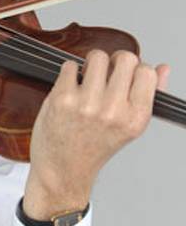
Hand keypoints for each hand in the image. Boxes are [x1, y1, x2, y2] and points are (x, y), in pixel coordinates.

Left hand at [23, 49, 169, 219]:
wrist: (63, 169)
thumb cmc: (95, 146)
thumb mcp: (129, 126)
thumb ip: (149, 95)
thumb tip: (164, 68)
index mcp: (136, 118)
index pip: (147, 72)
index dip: (135, 68)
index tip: (124, 75)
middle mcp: (113, 111)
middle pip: (124, 58)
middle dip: (114, 60)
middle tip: (105, 72)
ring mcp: (87, 104)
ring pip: (97, 56)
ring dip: (91, 63)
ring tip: (87, 79)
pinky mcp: (62, 98)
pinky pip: (70, 65)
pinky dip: (69, 72)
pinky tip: (70, 87)